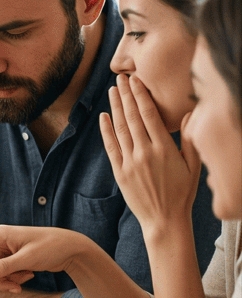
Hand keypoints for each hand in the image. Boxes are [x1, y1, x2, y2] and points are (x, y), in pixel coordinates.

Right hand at [0, 227, 87, 292]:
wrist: (72, 249)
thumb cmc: (52, 247)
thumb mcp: (27, 260)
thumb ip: (4, 269)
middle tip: (17, 285)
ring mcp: (4, 251)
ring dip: (8, 282)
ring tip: (26, 277)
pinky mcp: (10, 259)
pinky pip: (2, 276)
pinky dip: (14, 280)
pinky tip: (29, 275)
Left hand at [100, 75, 200, 237]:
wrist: (164, 220)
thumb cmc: (182, 192)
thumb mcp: (194, 165)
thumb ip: (189, 139)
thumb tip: (188, 114)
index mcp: (164, 149)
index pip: (149, 115)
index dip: (141, 95)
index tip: (136, 80)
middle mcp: (144, 153)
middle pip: (132, 118)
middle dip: (125, 95)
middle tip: (120, 77)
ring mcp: (129, 163)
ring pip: (120, 129)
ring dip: (115, 107)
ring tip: (112, 90)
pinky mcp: (119, 172)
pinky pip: (111, 147)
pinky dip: (106, 130)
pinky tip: (103, 116)